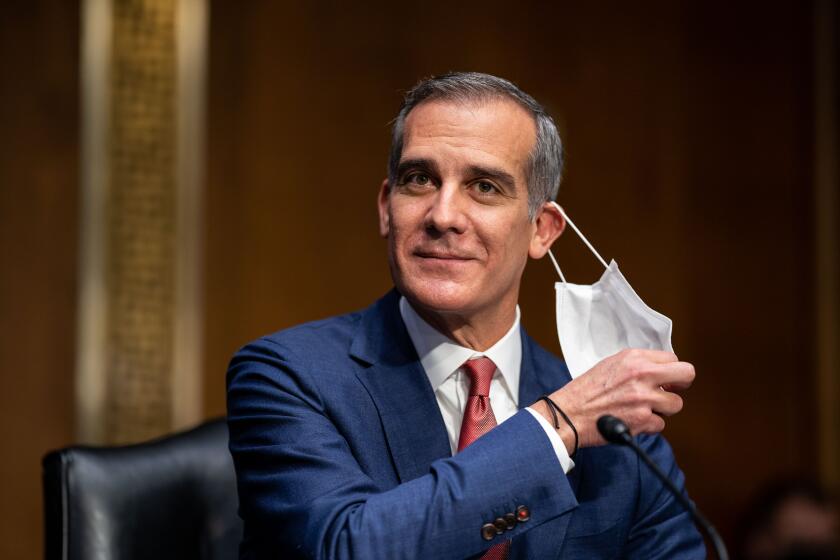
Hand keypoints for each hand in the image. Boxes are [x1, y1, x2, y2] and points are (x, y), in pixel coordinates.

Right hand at [533, 349, 694, 452]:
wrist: (569, 413)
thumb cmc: (585, 391)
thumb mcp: (610, 365)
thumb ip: (637, 365)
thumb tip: (660, 372)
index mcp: (634, 358)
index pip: (673, 359)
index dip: (670, 371)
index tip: (665, 379)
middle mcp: (642, 375)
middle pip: (686, 374)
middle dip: (680, 385)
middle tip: (669, 391)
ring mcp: (645, 398)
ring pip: (676, 404)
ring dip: (662, 409)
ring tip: (642, 409)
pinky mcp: (643, 420)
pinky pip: (660, 424)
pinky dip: (648, 425)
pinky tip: (631, 421)